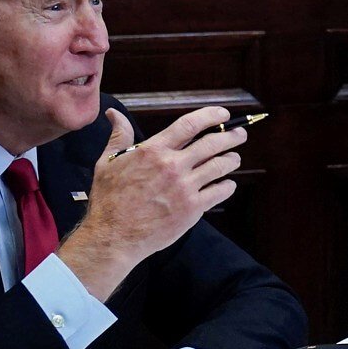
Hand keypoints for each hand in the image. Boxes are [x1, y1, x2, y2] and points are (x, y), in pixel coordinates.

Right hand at [58, 106, 244, 299]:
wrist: (114, 235)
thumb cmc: (109, 200)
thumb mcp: (108, 162)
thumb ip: (119, 136)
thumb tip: (113, 113)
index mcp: (153, 150)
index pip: (190, 124)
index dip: (211, 116)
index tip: (223, 115)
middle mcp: (172, 166)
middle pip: (212, 143)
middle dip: (231, 136)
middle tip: (239, 134)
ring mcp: (185, 187)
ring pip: (220, 166)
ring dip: (231, 160)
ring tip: (234, 158)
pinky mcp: (193, 209)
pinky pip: (220, 191)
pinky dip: (228, 186)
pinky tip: (227, 184)